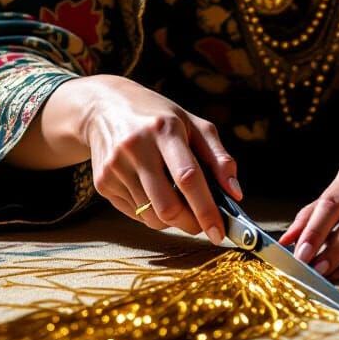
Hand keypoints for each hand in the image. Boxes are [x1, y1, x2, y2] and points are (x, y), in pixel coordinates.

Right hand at [74, 74, 241, 243]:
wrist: (104, 107)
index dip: (206, 209)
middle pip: (167, 206)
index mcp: (164, 129)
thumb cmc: (159, 117)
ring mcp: (115, 166)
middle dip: (191, 223)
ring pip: (151, 216)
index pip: (188, 178)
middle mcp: (136, 147)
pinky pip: (135, 214)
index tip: (220, 232)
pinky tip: (154, 192)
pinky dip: (152, 213)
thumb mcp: (193, 124)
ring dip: (172, 220)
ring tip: (178, 201)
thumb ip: (218, 157)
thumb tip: (236, 194)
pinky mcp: (102, 182)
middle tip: (203, 224)